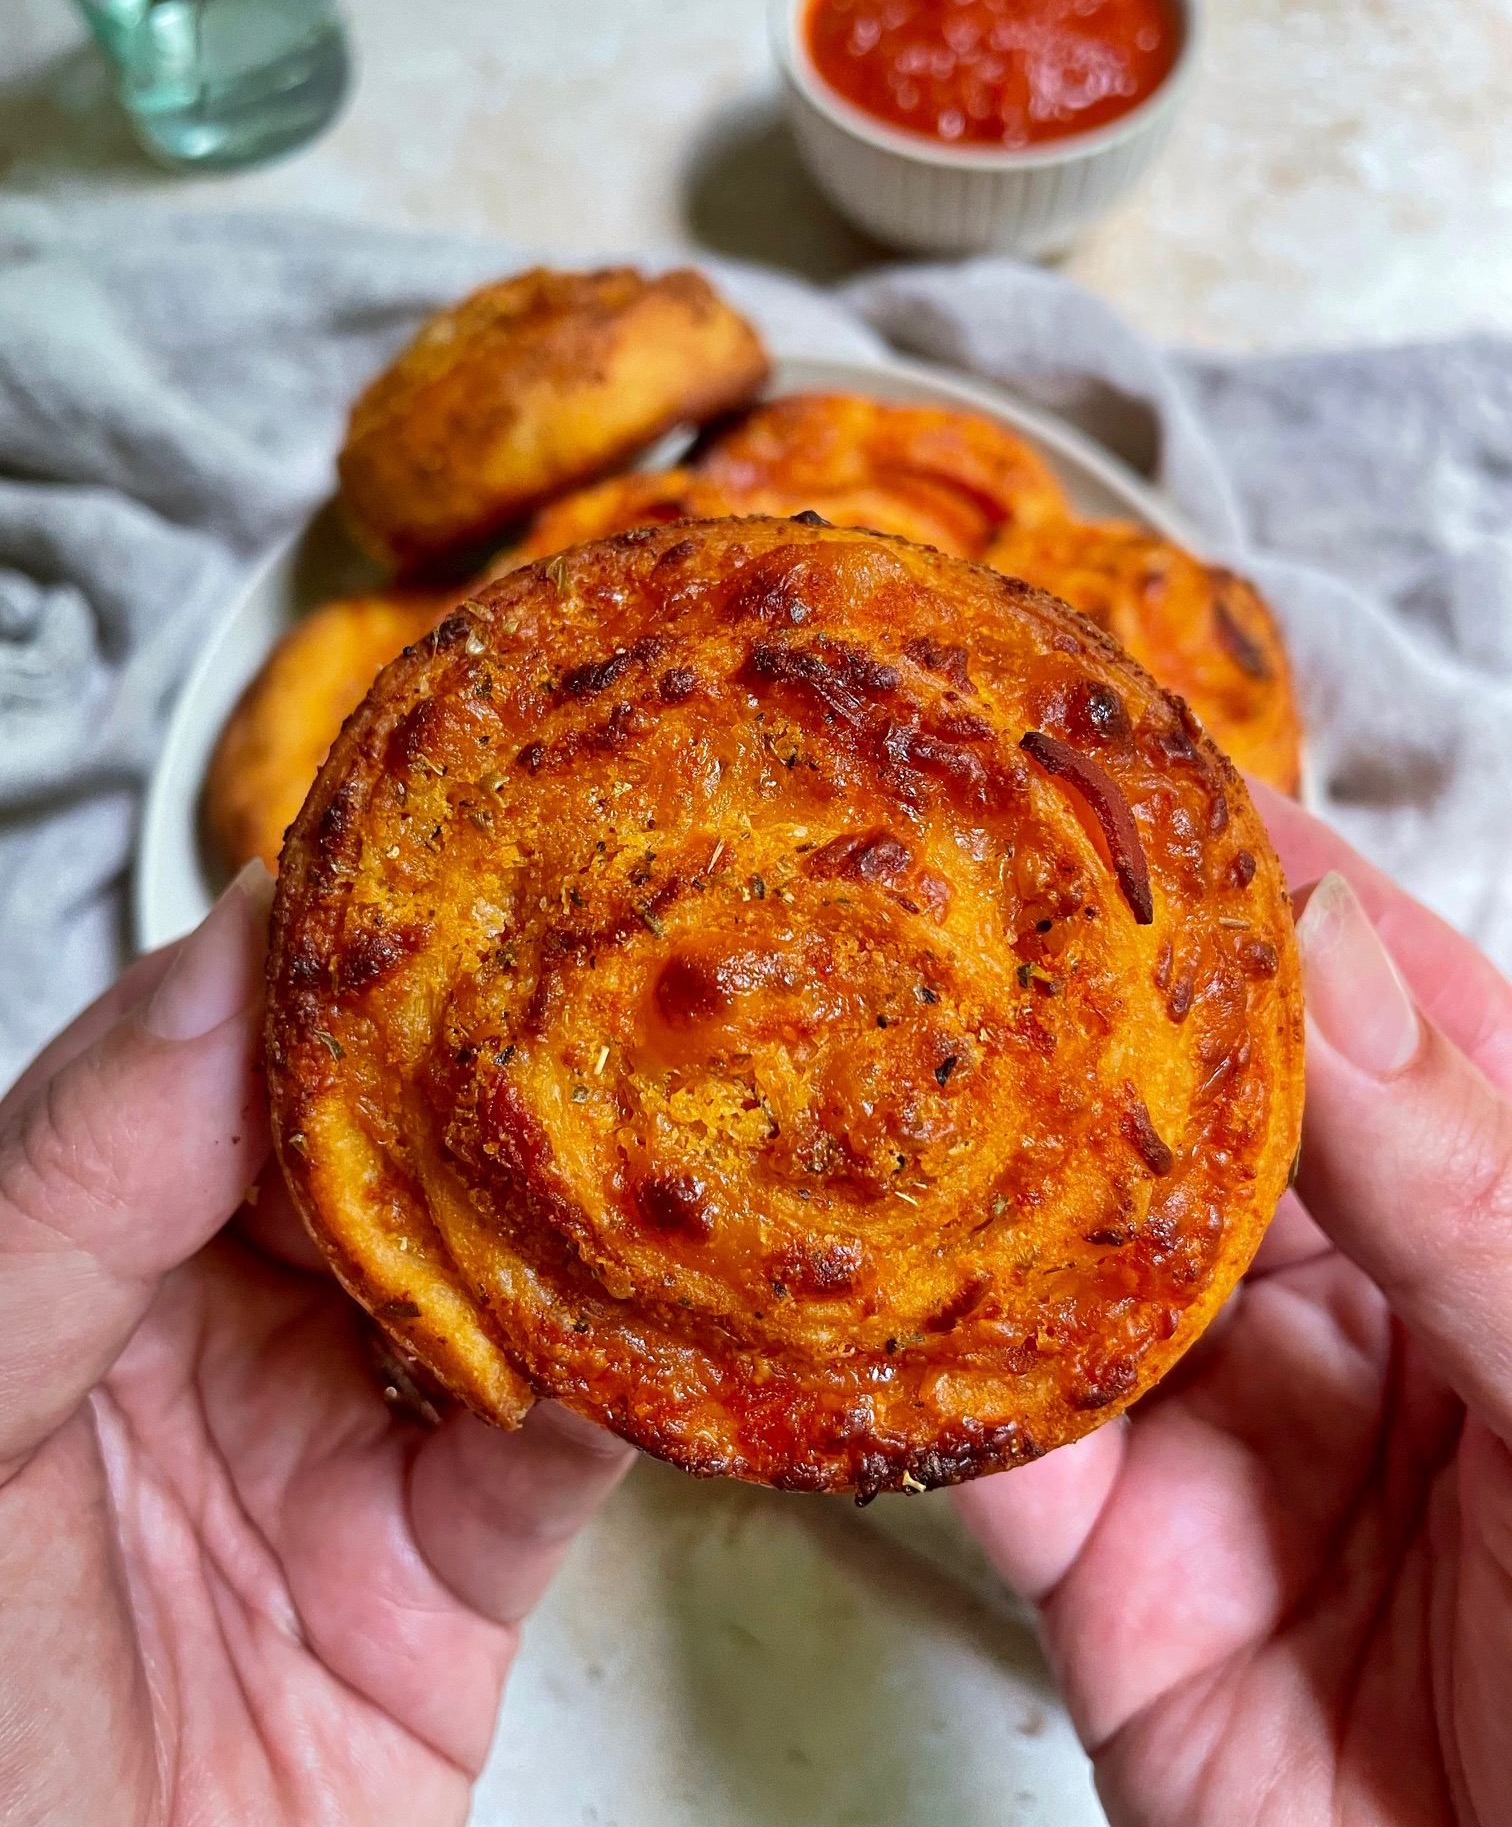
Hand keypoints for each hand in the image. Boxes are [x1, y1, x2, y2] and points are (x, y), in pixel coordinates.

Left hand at [0, 866, 631, 1826]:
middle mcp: (217, 1333)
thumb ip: (72, 1183)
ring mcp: (342, 1446)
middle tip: (591, 946)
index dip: (315, 967)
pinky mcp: (446, 1577)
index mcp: (79, 1260)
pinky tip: (682, 1305)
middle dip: (478, 1061)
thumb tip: (219, 961)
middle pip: (376, 1157)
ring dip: (577, 1206)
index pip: (212, 1069)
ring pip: (491, 1282)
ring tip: (667, 1088)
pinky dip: (633, 1382)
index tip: (423, 865)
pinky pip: (565, 1453)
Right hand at [954, 785, 1511, 1826]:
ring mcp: (1230, 1438)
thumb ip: (1472, 1185)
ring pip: (1074, 1261)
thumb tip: (1328, 956)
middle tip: (956, 865)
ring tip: (864, 1015)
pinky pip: (995, 1447)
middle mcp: (1362, 1312)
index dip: (1275, 891)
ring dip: (975, 1160)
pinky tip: (839, 1268)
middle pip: (1200, 1120)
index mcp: (1504, 1229)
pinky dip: (909, 1365)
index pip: (1384, 1016)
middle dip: (1086, 1001)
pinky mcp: (1118, 1577)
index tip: (1151, 770)